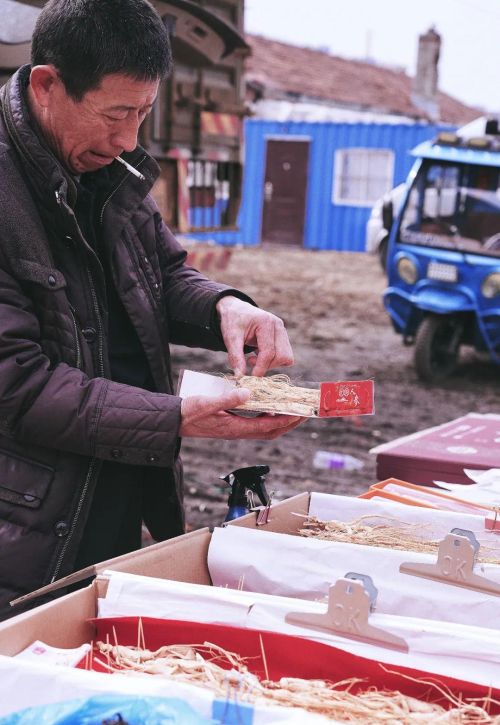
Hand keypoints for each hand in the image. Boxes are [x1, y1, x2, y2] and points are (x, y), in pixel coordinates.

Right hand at [179, 388, 302, 438]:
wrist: (174, 421)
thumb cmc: (189, 412)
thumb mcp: (207, 402)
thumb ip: (227, 398)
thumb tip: (248, 393)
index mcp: (235, 428)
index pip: (268, 426)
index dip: (285, 420)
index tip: (299, 413)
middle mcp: (239, 432)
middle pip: (271, 431)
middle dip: (289, 423)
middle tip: (304, 413)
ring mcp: (236, 430)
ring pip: (265, 429)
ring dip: (281, 421)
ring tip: (293, 410)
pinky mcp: (232, 426)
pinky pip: (256, 424)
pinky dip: (268, 418)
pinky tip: (270, 408)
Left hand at [216, 296, 293, 376]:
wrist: (236, 310)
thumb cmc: (232, 321)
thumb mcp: (230, 338)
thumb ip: (235, 356)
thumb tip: (240, 376)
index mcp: (266, 323)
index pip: (269, 352)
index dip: (261, 367)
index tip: (250, 377)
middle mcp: (278, 326)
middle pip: (282, 356)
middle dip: (267, 366)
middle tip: (249, 362)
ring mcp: (282, 331)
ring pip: (287, 357)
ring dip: (271, 364)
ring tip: (254, 357)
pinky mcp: (283, 337)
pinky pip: (286, 355)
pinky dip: (275, 360)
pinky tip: (260, 355)